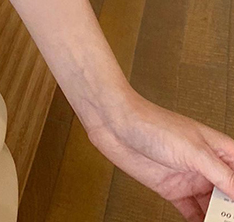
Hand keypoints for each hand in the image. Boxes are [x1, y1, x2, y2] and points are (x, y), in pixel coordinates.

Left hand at [85, 92, 233, 220]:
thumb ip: (222, 175)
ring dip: (217, 219)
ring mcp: (189, 178)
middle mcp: (206, 166)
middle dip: (231, 210)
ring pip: (213, 208)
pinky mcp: (172, 189)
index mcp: (218, 150)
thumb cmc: (151, 124)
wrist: (114, 123)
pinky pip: (192, 213)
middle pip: (230, 196)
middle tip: (229, 220)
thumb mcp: (194, 151)